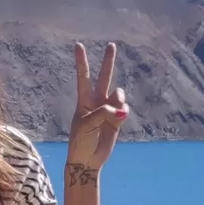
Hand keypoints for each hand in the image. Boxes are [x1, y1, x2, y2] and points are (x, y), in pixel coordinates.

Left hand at [67, 42, 128, 182]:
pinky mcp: (117, 119)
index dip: (81, 62)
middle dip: (108, 61)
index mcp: (84, 101)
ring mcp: (108, 109)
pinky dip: (123, 113)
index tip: (78, 45)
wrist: (87, 160)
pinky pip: (124, 109)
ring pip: (118, 94)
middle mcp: (96, 101)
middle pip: (104, 76)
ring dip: (118, 100)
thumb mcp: (87, 125)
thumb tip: (120, 109)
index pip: (83, 77)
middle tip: (111, 44)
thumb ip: (102, 113)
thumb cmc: (80, 141)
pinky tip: (119, 119)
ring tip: (114, 113)